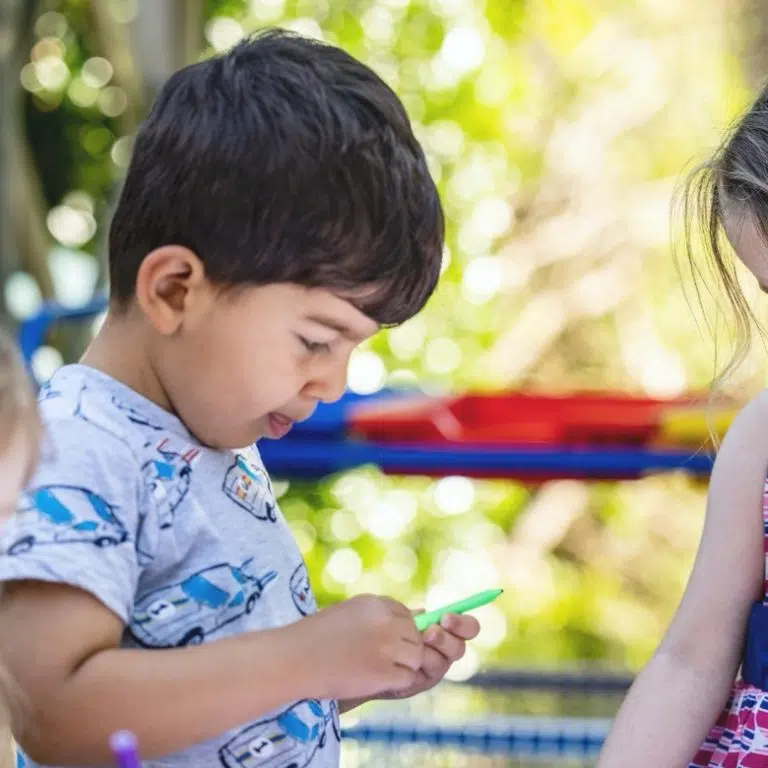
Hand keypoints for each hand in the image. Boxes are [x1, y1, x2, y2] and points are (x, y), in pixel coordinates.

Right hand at [295, 594, 423, 701]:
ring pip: (416, 657)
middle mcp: (386, 621)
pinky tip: (377, 682)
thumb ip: (379, 615)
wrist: (293, 659)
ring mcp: (387, 646)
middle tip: (383, 660)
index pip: (407, 614)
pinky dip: (396, 683)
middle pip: (415, 636)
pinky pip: (407, 677)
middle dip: (404, 649)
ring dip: (403, 666)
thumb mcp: (348, 613)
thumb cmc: (314, 635)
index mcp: (375, 603)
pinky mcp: (384, 672)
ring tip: (380, 671)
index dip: (399, 630)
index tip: (383, 642)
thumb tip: (419, 613)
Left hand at [375, 612, 480, 700]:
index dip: (463, 624)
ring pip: (442, 662)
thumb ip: (416, 619)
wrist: (371, 653)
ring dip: (428, 653)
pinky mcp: (420, 682)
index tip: (446, 618)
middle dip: (444, 640)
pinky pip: (423, 676)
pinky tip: (400, 659)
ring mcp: (434, 669)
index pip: (469, 629)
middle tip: (428, 633)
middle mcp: (445, 652)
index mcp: (448, 632)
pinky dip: (413, 666)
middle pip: (459, 648)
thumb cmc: (390, 631)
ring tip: (413, 645)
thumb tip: (423, 612)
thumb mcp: (404, 620)